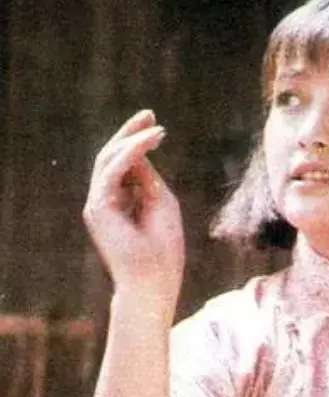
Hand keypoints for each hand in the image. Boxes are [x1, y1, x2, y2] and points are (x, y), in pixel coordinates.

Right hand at [83, 109, 184, 312]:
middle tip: (150, 115)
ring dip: (132, 141)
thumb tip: (140, 150)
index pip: (124, 165)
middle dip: (130, 134)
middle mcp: (104, 201)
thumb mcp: (161, 204)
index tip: (157, 126)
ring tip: (156, 130)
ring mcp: (98, 204)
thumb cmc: (163, 249)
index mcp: (119, 202)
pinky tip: (148, 143)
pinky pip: (111, 172)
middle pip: (111, 157)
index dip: (138, 143)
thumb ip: (149, 178)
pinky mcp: (98, 208)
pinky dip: (130, 155)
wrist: (153, 281)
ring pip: (109, 160)